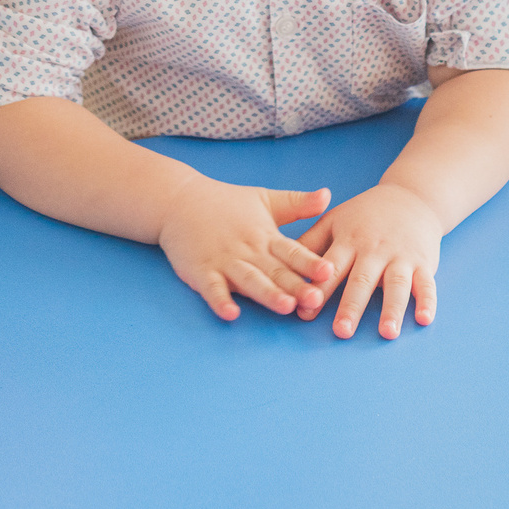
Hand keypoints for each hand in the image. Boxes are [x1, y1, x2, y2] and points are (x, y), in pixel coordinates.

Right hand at [154, 179, 336, 322]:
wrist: (179, 201)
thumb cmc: (226, 203)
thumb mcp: (265, 199)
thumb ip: (297, 203)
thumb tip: (328, 195)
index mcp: (265, 235)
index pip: (292, 251)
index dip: (310, 262)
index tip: (329, 271)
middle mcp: (248, 250)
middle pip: (275, 271)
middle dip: (295, 286)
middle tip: (316, 299)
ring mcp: (224, 262)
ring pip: (249, 281)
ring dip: (267, 294)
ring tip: (285, 306)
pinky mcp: (201, 271)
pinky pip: (212, 289)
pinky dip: (221, 301)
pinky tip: (231, 313)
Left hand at [296, 182, 444, 339]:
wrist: (411, 197)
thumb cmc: (366, 214)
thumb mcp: (335, 220)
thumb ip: (310, 244)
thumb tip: (281, 267)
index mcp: (350, 240)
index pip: (331, 268)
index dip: (318, 289)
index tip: (305, 313)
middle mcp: (375, 249)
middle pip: (362, 280)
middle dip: (352, 306)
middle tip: (342, 331)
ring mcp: (401, 256)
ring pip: (396, 284)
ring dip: (392, 309)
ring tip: (387, 333)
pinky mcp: (423, 262)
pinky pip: (426, 284)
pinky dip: (428, 302)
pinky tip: (424, 320)